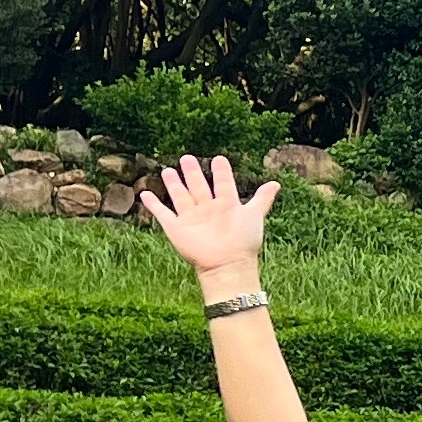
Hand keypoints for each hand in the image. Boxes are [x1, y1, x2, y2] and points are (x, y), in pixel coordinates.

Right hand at [142, 155, 278, 279]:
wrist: (227, 264)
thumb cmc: (244, 241)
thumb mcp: (254, 214)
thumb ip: (262, 199)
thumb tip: (276, 183)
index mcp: (226, 205)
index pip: (223, 183)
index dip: (221, 172)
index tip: (218, 158)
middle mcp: (208, 209)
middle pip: (198, 186)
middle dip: (192, 172)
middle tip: (187, 157)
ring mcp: (191, 218)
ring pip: (180, 196)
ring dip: (174, 184)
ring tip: (168, 170)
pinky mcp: (176, 228)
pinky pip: (162, 213)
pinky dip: (153, 204)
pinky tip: (145, 194)